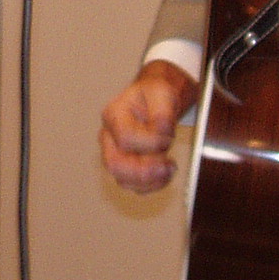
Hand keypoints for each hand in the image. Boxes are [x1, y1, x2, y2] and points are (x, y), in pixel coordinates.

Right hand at [100, 59, 198, 193]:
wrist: (156, 101)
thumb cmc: (155, 96)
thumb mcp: (162, 93)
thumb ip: (162, 110)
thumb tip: (160, 128)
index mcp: (113, 115)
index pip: (126, 138)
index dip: (150, 142)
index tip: (167, 136)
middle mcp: (109, 137)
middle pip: (115, 164)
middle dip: (144, 171)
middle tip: (168, 166)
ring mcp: (114, 154)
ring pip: (123, 180)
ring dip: (150, 180)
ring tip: (169, 168)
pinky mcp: (126, 167)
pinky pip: (135, 186)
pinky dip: (152, 185)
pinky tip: (165, 174)